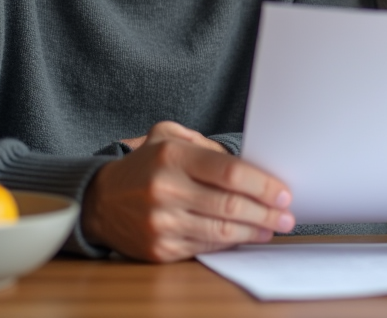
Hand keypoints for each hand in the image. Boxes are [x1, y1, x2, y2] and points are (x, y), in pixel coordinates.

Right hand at [82, 121, 295, 261]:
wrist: (99, 201)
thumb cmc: (144, 166)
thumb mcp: (167, 137)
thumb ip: (205, 144)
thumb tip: (245, 162)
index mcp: (172, 156)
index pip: (229, 172)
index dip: (262, 184)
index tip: (282, 191)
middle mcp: (166, 189)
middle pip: (230, 204)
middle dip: (266, 211)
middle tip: (287, 213)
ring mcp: (162, 223)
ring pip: (222, 230)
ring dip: (255, 230)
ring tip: (273, 226)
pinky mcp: (160, 249)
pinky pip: (206, 247)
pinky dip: (231, 243)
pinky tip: (245, 236)